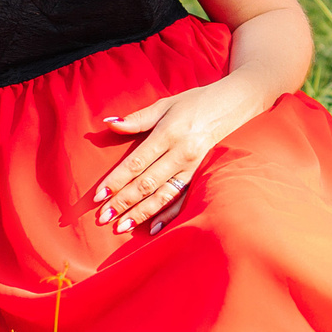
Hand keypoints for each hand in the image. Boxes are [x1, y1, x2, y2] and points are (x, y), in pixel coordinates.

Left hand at [94, 84, 257, 233]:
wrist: (233, 105)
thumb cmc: (193, 103)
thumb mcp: (164, 104)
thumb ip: (137, 119)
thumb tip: (110, 124)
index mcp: (168, 134)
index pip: (137, 163)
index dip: (117, 180)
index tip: (99, 195)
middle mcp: (181, 153)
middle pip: (147, 183)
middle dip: (124, 202)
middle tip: (104, 217)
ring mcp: (193, 167)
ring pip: (164, 195)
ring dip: (142, 213)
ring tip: (122, 227)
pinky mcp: (201, 174)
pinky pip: (184, 199)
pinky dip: (169, 215)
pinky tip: (153, 228)